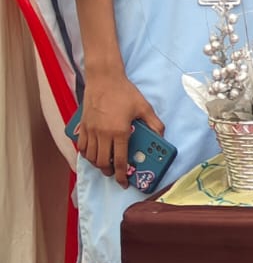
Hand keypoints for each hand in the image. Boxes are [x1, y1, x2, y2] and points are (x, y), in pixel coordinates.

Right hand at [77, 73, 163, 187]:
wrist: (104, 79)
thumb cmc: (125, 92)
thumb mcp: (144, 107)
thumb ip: (154, 123)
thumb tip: (161, 136)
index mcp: (119, 132)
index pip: (119, 161)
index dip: (121, 175)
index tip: (124, 183)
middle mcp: (103, 133)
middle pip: (102, 162)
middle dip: (109, 172)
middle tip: (115, 174)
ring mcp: (90, 130)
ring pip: (90, 156)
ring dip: (97, 165)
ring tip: (105, 165)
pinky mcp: (82, 125)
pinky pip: (81, 146)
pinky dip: (86, 154)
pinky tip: (93, 154)